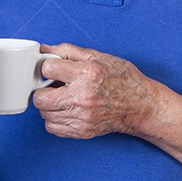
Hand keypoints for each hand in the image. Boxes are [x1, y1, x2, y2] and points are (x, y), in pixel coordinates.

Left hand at [32, 43, 156, 138]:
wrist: (140, 106)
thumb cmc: (123, 80)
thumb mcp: (99, 57)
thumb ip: (69, 52)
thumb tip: (45, 49)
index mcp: (86, 74)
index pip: (47, 69)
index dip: (48, 68)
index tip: (53, 70)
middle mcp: (82, 97)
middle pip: (40, 97)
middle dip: (43, 89)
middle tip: (53, 86)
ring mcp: (81, 117)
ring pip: (44, 113)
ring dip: (49, 105)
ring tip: (62, 98)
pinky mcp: (82, 131)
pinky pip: (52, 128)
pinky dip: (54, 119)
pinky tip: (65, 111)